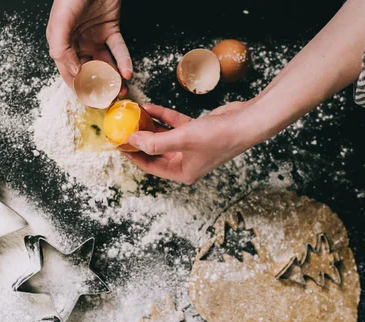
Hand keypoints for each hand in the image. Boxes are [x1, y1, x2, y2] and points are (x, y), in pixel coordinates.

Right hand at [46, 0, 131, 90]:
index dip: (79, 88)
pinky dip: (124, 61)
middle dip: (100, 86)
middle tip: (110, 99)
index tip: (90, 102)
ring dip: (114, 78)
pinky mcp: (111, 29)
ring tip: (122, 90)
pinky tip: (128, 72)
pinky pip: (118, 49)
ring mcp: (95, 37)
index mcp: (61, 43)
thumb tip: (74, 73)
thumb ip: (61, 50)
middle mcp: (78, 42)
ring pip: (105, 63)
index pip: (69, 72)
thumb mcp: (60, 24)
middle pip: (89, 71)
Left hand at [123, 102, 264, 183]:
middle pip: (155, 151)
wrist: (247, 122)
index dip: (133, 155)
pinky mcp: (197, 131)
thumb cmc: (218, 136)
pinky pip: (174, 124)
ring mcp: (192, 146)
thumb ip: (155, 142)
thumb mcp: (182, 140)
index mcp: (182, 172)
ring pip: (164, 136)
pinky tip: (149, 107)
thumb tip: (133, 140)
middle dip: (139, 139)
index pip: (150, 165)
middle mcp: (186, 161)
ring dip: (149, 125)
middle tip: (122, 128)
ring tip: (132, 115)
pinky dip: (163, 116)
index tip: (118, 144)